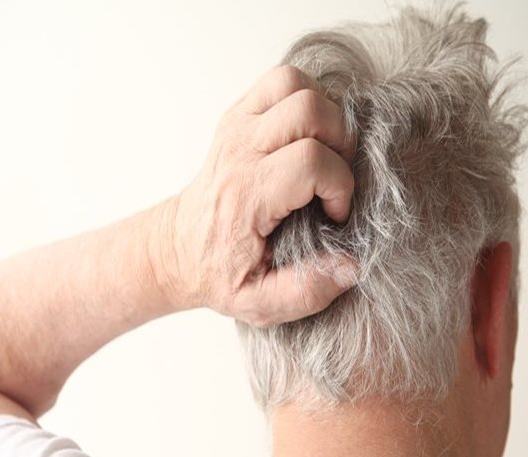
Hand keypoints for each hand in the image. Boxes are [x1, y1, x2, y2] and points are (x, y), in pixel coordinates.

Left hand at [159, 65, 357, 326]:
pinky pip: (280, 81)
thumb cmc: (219, 273)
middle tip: (335, 176)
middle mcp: (239, 150)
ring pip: (293, 82)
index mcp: (246, 194)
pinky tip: (306, 137)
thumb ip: (306, 291)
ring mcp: (236, 126)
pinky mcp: (238, 116)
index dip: (339, 186)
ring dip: (323, 112)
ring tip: (324, 151)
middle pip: (308, 109)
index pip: (311, 162)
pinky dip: (304, 99)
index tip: (333, 214)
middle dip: (340, 140)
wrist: (177, 249)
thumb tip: (350, 265)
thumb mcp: (258, 303)